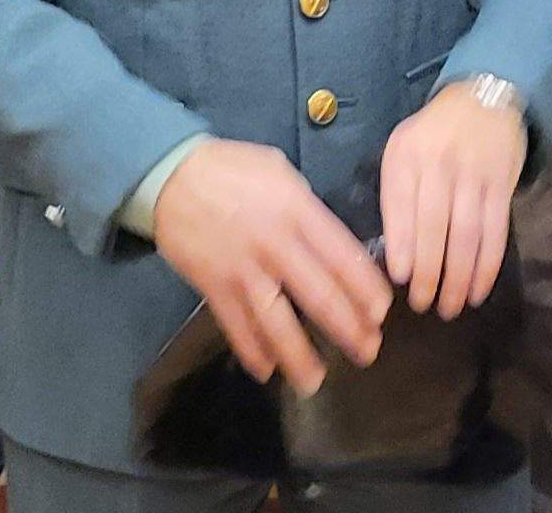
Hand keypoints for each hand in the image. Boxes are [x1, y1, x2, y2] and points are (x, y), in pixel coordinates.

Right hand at [151, 140, 388, 392]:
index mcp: (298, 211)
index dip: (366, 289)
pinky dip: (251, 351)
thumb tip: (329, 241)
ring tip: (316, 381)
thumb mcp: (281, 171)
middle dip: (348, 329)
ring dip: (300, 356)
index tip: (381, 313)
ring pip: (278, 322)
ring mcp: (243, 269)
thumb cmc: (232, 168)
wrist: (170, 174)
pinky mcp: (213, 286)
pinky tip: (267, 372)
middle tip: (368, 352)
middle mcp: (276, 244)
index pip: (343, 257)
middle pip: (319, 296)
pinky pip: (236, 326)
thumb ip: (308, 208)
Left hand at [381, 81, 526, 315]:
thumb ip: (397, 193)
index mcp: (406, 155)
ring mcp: (475, 173)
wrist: (483, 97)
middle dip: (428, 271)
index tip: (400, 278)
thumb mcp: (402, 150)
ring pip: (466, 234)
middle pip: (433, 225)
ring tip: (450, 307)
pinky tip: (479, 289)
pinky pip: (495, 231)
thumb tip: (397, 255)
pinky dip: (488, 265)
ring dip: (458, 277)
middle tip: (423, 305)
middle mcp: (440, 163)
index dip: (401, 244)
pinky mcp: (503, 183)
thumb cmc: (434, 135)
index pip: (400, 206)